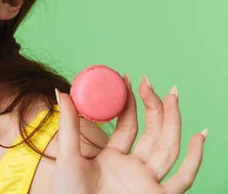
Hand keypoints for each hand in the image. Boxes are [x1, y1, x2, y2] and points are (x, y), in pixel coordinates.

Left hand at [52, 75, 205, 193]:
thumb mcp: (67, 157)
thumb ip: (69, 126)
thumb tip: (62, 92)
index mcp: (112, 159)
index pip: (127, 126)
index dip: (129, 103)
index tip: (127, 79)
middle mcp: (133, 169)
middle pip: (151, 133)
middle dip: (154, 107)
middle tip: (149, 82)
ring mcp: (147, 182)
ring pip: (168, 148)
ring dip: (172, 122)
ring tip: (172, 95)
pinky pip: (183, 179)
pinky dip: (195, 159)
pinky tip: (199, 135)